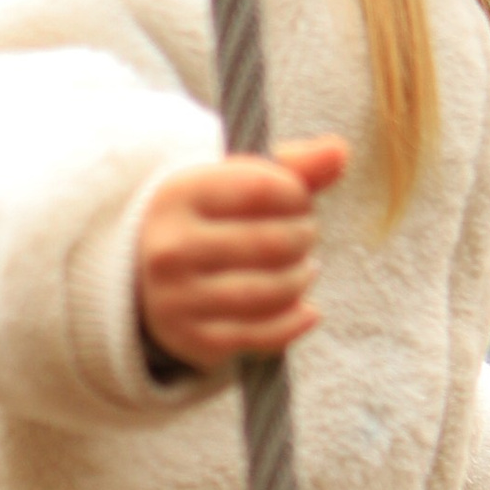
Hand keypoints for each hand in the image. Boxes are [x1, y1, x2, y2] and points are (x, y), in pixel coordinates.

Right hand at [137, 136, 348, 372]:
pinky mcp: (195, 339)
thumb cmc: (211, 221)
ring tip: (305, 268)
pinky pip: (265, 334)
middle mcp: (170, 248)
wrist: (149, 280)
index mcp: (178, 196)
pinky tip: (307, 309)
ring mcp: (178, 298)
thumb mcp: (236, 184)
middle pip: (273, 242)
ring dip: (302, 278)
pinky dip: (296, 320)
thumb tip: (340, 150)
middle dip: (304, 236)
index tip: (299, 200)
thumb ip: (292, 166)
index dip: (297, 194)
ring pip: (273, 290)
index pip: (262, 188)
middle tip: (305, 235)